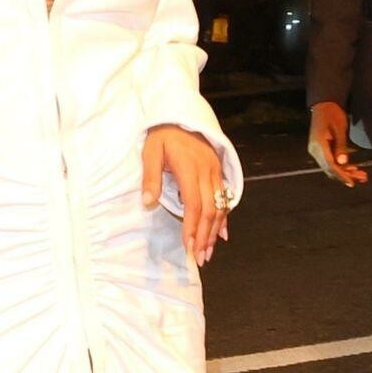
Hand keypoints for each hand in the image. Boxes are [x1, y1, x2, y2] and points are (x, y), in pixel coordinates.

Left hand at [141, 125, 229, 266]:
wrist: (181, 114)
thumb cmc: (162, 134)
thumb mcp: (151, 151)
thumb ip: (150, 177)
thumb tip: (147, 203)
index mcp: (190, 169)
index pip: (193, 205)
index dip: (192, 227)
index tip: (189, 247)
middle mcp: (207, 172)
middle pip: (209, 210)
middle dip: (205, 236)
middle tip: (200, 258)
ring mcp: (215, 172)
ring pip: (219, 206)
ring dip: (214, 231)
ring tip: (208, 252)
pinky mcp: (218, 171)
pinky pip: (224, 198)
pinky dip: (223, 217)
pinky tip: (221, 234)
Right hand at [308, 102, 367, 186]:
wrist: (324, 105)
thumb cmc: (332, 114)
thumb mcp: (339, 129)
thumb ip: (341, 147)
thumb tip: (343, 163)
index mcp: (318, 144)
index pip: (330, 165)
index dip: (341, 175)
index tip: (351, 182)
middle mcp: (315, 150)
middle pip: (330, 169)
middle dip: (346, 175)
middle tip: (363, 178)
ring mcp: (317, 151)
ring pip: (332, 167)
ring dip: (346, 172)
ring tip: (362, 175)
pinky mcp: (322, 151)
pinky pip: (332, 162)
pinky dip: (343, 166)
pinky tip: (354, 169)